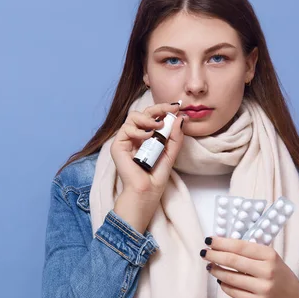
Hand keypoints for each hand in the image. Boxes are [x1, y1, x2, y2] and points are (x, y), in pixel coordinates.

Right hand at [111, 102, 186, 231]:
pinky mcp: (118, 145)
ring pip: (134, 116)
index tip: (177, 106)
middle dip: (159, 108)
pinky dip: (138, 130)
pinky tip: (147, 136)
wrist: (147, 191)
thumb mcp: (171, 153)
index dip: (164, 109)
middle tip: (171, 108)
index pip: (154, 117)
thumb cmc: (156, 175)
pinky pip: (126, 129)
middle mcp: (136, 136)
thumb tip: (181, 117)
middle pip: (144, 113)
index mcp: (148, 136)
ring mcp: (126, 140)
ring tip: (158, 126)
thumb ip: (176, 136)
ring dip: (149, 118)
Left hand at [201, 237, 298, 297]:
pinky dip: (224, 285)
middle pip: (233, 261)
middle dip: (215, 255)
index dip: (222, 243)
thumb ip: (250, 251)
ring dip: (216, 271)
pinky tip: (219, 279)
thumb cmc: (276, 273)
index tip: (209, 240)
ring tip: (209, 266)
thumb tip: (221, 244)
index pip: (240, 246)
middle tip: (204, 253)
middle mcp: (267, 271)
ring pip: (231, 278)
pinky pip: (234, 292)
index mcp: (270, 255)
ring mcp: (263, 288)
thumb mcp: (270, 258)